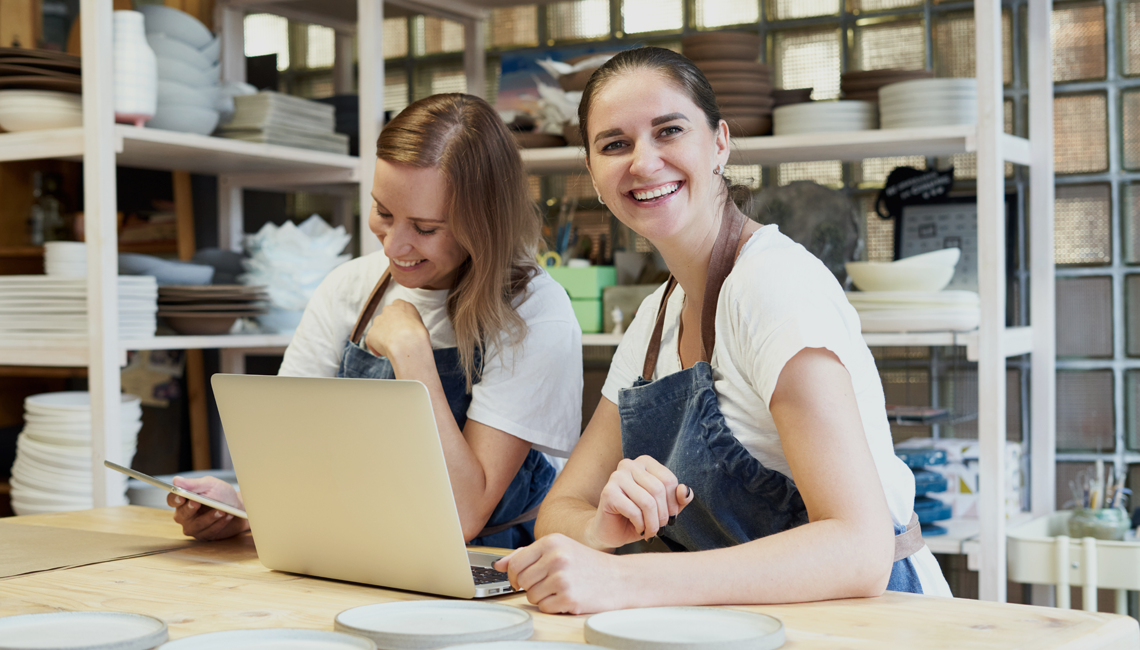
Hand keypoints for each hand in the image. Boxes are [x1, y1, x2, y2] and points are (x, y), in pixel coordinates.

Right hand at [167, 476, 248, 540]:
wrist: (239, 508)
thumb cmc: (223, 494)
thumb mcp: (211, 485)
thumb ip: (194, 484)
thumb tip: (176, 480)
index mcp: (184, 500)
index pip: (172, 500)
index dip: (175, 499)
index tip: (181, 497)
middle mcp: (185, 515)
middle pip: (181, 515)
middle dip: (190, 509)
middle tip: (197, 502)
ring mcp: (193, 527)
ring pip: (195, 525)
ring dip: (209, 517)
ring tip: (222, 510)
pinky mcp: (204, 535)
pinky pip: (208, 532)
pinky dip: (219, 523)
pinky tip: (227, 516)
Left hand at [364, 299, 429, 360]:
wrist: (407, 343)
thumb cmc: (417, 335)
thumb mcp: (420, 323)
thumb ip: (411, 321)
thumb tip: (408, 328)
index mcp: (401, 305)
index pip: (398, 306)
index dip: (399, 317)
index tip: (402, 325)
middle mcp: (388, 310)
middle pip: (386, 317)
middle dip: (389, 326)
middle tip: (397, 338)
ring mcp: (378, 321)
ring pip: (378, 328)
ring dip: (382, 335)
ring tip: (391, 347)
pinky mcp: (371, 333)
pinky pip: (370, 340)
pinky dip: (374, 346)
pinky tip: (381, 354)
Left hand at [493, 534, 627, 613]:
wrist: (620, 579)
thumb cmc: (588, 564)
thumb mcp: (559, 549)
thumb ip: (527, 555)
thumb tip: (498, 564)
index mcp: (551, 541)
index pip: (514, 563)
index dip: (514, 575)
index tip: (521, 579)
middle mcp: (556, 557)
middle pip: (521, 581)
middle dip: (530, 586)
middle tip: (549, 583)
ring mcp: (563, 578)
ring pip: (531, 595)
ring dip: (542, 597)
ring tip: (560, 588)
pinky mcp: (569, 598)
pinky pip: (544, 607)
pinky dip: (552, 606)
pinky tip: (567, 597)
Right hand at [586, 455, 694, 548]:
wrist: (611, 531)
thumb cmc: (638, 518)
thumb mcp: (664, 509)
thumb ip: (678, 499)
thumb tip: (685, 490)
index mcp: (645, 462)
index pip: (669, 480)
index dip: (674, 503)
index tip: (671, 517)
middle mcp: (629, 465)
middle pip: (658, 490)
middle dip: (663, 515)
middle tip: (660, 529)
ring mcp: (616, 477)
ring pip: (647, 501)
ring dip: (653, 523)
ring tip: (651, 532)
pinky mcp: (608, 492)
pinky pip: (634, 510)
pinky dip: (640, 525)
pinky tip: (639, 529)